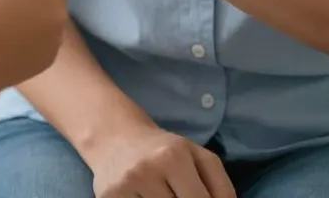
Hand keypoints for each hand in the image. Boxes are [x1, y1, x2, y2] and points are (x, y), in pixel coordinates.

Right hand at [88, 124, 234, 197]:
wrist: (116, 136)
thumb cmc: (164, 151)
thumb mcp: (197, 157)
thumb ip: (221, 187)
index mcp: (174, 157)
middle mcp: (147, 169)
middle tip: (177, 193)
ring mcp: (125, 185)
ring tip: (160, 194)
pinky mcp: (107, 197)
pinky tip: (144, 197)